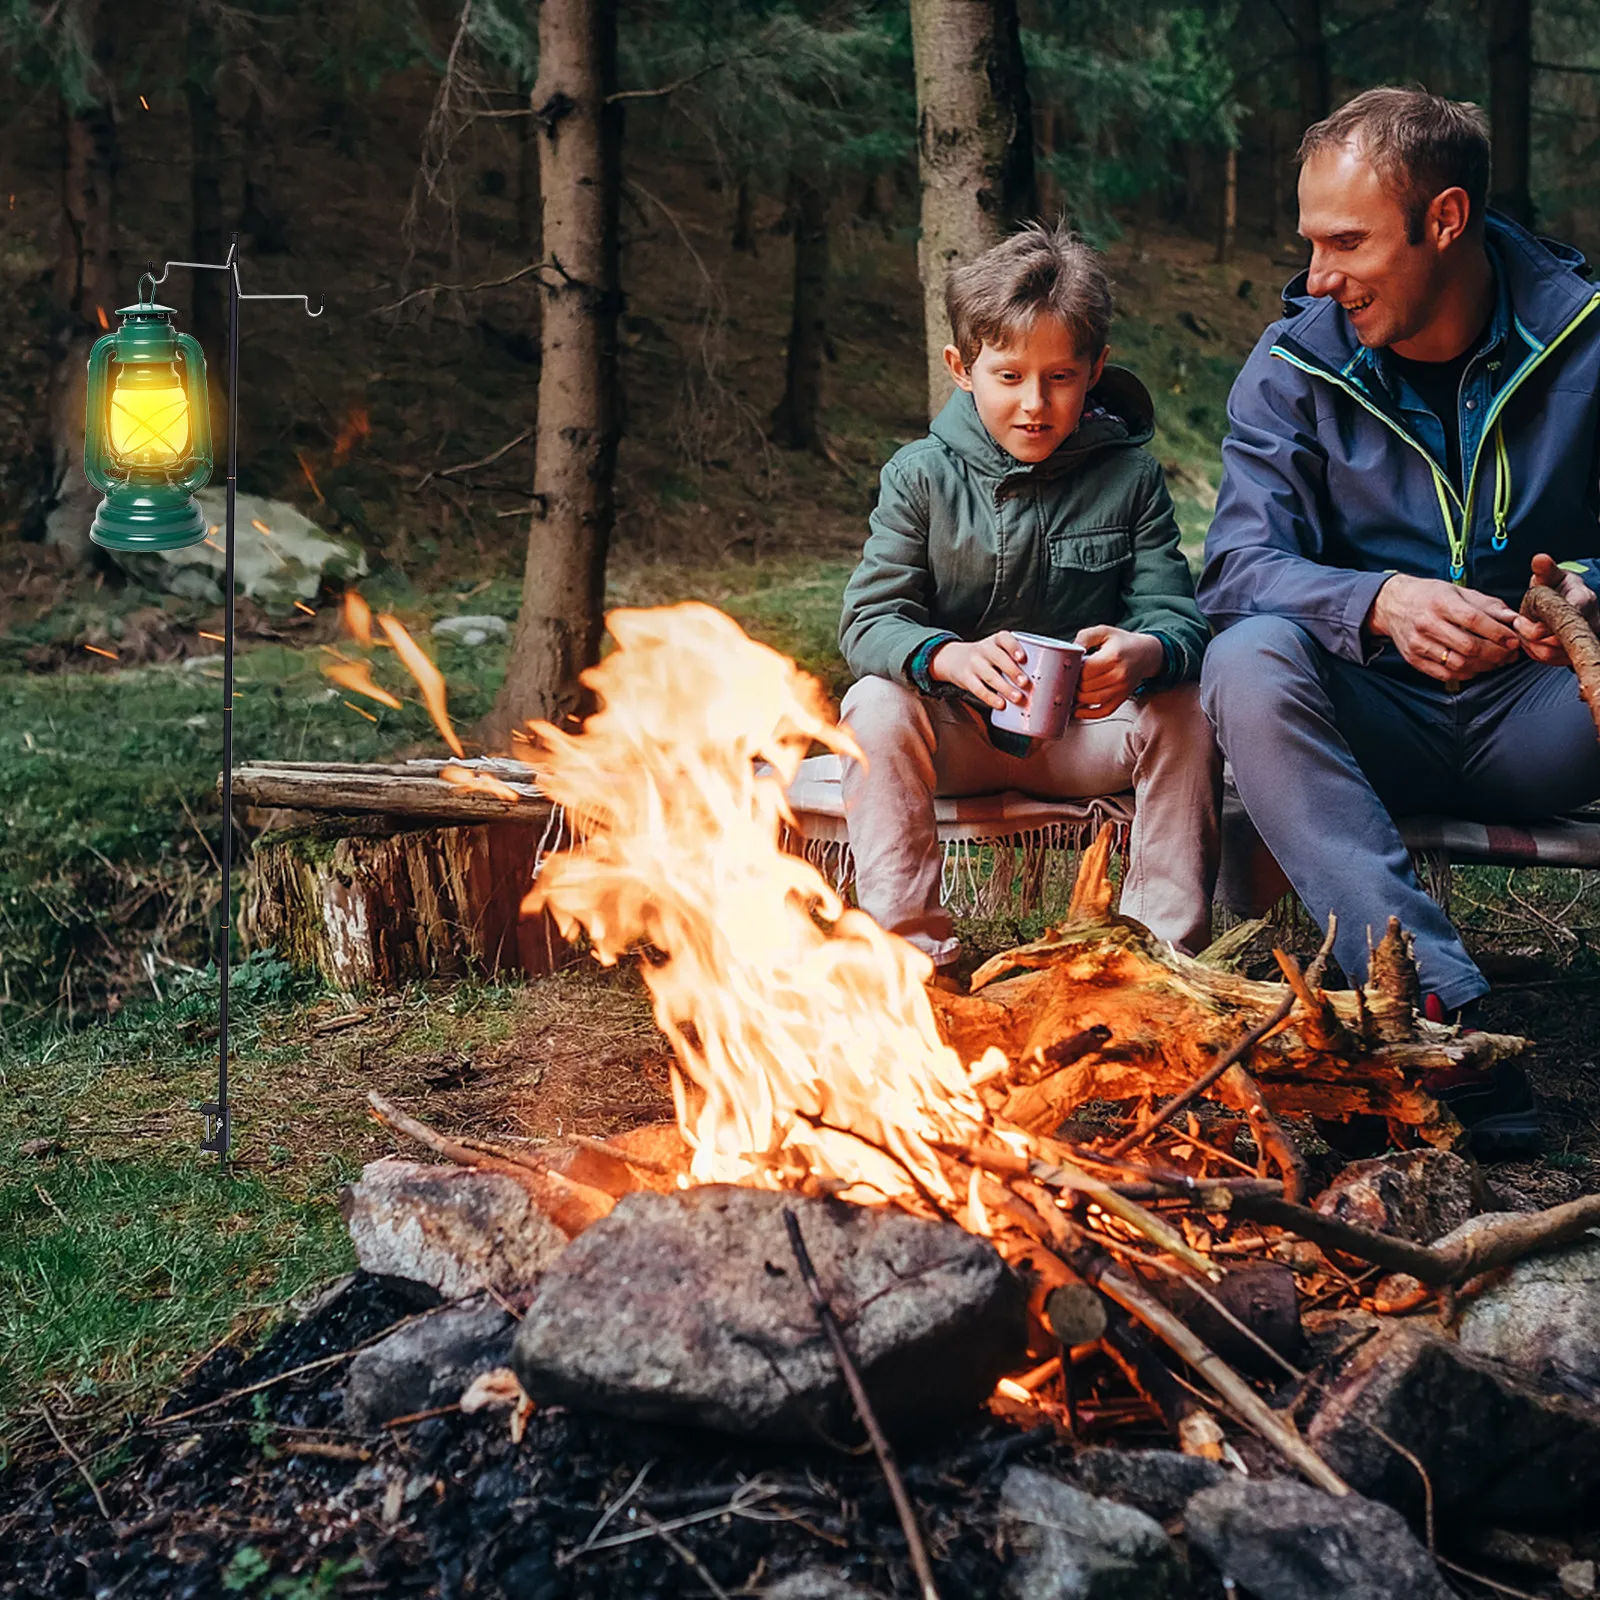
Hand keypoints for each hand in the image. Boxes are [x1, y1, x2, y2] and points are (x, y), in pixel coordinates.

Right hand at [929, 632, 1028, 709]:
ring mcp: (974, 664)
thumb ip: (1015, 661)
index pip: (1005, 639)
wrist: (955, 659)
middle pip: (998, 658)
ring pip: (990, 676)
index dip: (1014, 647)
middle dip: (1013, 671)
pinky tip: (1001, 704)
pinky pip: (978, 689)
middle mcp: (984, 649)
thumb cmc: (988, 658)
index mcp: (996, 640)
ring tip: (1018, 698)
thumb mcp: (998, 650)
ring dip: (1005, 688)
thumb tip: (1043, 682)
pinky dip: (990, 698)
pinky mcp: (966, 678)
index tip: (1023, 658)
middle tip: (1025, 683)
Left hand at [1072, 625, 1165, 719]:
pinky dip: (1089, 714)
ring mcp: (1121, 689)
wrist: (1146, 654)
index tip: (1070, 667)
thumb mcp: (1104, 631)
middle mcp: (1119, 675)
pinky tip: (1078, 710)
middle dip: (1074, 683)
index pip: (1085, 671)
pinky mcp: (1122, 698)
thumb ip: (1085, 637)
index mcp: (1113, 657)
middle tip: (1069, 678)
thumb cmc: (1122, 643)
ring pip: (1092, 700)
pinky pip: (1103, 711)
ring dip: (1077, 698)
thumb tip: (1071, 650)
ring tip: (1071, 690)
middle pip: (1086, 687)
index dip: (1073, 670)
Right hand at [1367, 574, 1520, 681]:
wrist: (1392, 604)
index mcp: (1441, 602)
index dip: (1497, 633)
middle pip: (1468, 646)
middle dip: (1495, 654)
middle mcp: (1427, 623)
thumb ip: (1488, 606)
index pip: (1474, 620)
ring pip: (1458, 664)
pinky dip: (1466, 673)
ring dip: (1483, 666)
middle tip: (1510, 654)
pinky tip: (1476, 666)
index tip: (1513, 640)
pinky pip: (1445, 674)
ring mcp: (1418, 644)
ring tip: (1496, 661)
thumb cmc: (1430, 596)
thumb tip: (1516, 620)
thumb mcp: (1459, 592)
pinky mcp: (1413, 659)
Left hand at [1514, 553, 1599, 665]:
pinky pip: (1554, 661)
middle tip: (1518, 626)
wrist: (1567, 599)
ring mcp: (1583, 638)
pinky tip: (1529, 643)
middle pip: (1556, 642)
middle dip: (1530, 637)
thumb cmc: (1557, 586)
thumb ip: (1544, 569)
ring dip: (1531, 647)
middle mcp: (1589, 621)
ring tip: (1522, 633)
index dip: (1538, 624)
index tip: (1521, 618)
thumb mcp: (1550, 575)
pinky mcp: (1574, 651)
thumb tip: (1539, 559)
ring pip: (1553, 655)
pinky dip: (1536, 654)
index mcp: (1583, 600)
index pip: (1563, 619)